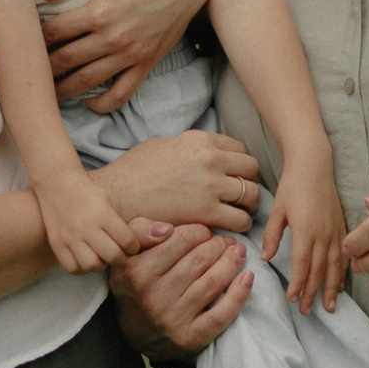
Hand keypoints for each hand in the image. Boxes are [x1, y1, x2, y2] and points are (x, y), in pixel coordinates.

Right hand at [35, 169, 139, 276]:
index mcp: (103, 214)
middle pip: (112, 256)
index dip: (134, 246)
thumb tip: (150, 237)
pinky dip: (82, 268)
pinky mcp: (57, 244)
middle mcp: (86, 227)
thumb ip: (122, 222)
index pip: (127, 241)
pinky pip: (73, 268)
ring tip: (101, 256)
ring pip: (92, 265)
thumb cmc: (88, 192)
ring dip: (101, 264)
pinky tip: (86, 259)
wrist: (56, 183)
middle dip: (120, 257)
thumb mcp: (109, 200)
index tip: (131, 245)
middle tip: (119, 253)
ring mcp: (70, 237)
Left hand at [40, 0, 211, 113]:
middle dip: (42, 68)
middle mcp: (112, 37)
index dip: (35, 38)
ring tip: (46, 92)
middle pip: (65, 60)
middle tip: (27, 71)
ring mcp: (130, 54)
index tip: (25, 41)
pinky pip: (121, 93)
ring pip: (87, 81)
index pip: (55, 32)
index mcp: (99, 11)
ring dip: (63, 89)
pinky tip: (86, 101)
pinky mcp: (146, 63)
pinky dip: (101, 103)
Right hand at [109, 128, 260, 231]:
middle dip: (248, 182)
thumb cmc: (132, 173)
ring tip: (238, 212)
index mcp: (200, 140)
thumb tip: (197, 152)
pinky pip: (241, 219)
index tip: (235, 176)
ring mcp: (211, 185)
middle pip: (251, 169)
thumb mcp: (160, 145)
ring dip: (248, 205)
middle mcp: (210, 159)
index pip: (239, 149)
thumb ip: (186, 147)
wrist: (116, 197)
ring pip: (252, 194)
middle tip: (241, 195)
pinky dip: (240, 225)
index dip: (239, 165)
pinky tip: (229, 227)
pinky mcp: (207, 212)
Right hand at [112, 219, 254, 358]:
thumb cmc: (135, 286)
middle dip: (219, 246)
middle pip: (200, 260)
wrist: (136, 334)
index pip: (180, 240)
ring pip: (213, 283)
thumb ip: (140, 231)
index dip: (199, 232)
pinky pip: (221, 315)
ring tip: (239, 253)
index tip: (205, 233)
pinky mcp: (190, 339)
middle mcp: (154, 296)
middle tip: (227, 242)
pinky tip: (248, 278)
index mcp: (137, 272)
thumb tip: (166, 228)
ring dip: (232, 263)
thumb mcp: (126, 255)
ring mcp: (173, 320)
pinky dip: (239, 294)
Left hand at [263, 151, 347, 313]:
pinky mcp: (342, 226)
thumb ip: (273, 235)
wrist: (314, 165)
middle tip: (308, 311)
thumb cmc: (292, 185)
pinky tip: (340, 284)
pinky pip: (344, 255)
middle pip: (319, 271)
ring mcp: (336, 231)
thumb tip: (267, 258)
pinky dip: (343, 272)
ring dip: (331, 288)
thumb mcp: (277, 210)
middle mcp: (324, 234)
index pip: (302, 265)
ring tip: (329, 306)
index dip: (298, 285)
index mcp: (306, 231)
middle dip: (313, 293)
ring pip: (335, 266)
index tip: (293, 300)